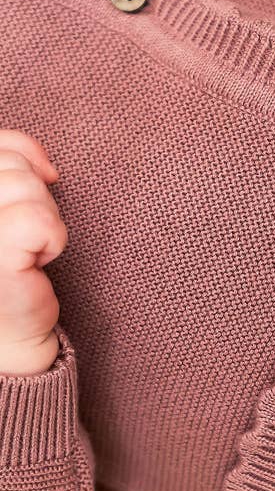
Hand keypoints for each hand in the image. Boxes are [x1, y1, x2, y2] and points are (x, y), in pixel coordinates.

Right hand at [0, 130, 64, 375]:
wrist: (4, 333)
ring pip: (27, 186)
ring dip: (43, 217)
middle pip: (12, 164)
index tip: (20, 199)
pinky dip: (53, 238)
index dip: (18, 157)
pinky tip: (37, 262)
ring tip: (24, 248)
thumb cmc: (4, 261)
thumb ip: (11, 158)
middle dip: (31, 194)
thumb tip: (46, 165)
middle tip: (19, 234)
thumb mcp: (5, 198)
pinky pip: (41, 220)